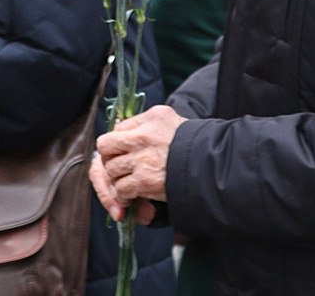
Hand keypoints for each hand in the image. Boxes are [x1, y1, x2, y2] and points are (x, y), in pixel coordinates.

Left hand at [92, 105, 185, 221]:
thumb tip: (124, 128)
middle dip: (110, 158)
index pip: (118, 128)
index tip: (123, 151)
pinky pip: (121, 189)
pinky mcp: (144, 181)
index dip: (118, 142)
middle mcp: (141, 137)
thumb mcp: (169, 120)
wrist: (209, 166)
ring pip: (111, 170)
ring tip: (129, 180)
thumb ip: (146, 121)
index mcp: (149, 119)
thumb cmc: (192, 143)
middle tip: (119, 165)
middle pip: (106, 146)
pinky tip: (134, 194)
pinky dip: (125, 195)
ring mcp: (141, 160)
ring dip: (118, 178)